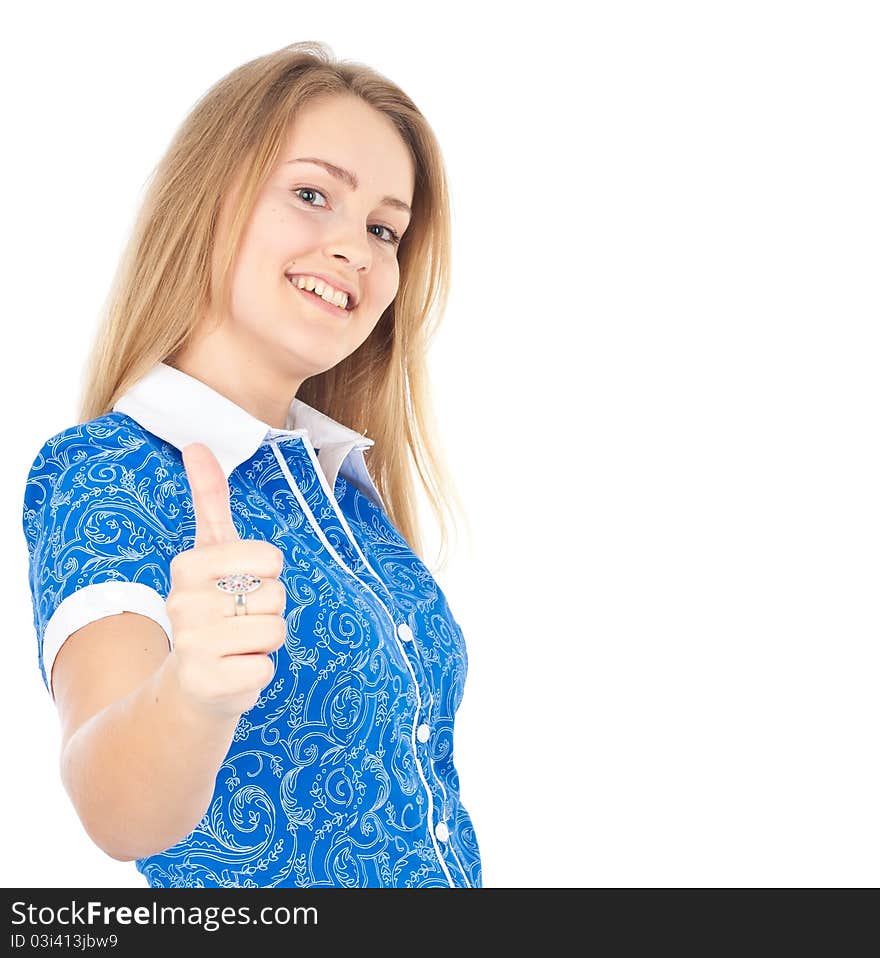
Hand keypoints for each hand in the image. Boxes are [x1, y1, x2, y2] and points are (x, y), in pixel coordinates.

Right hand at [165, 443, 286, 719]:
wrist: (193, 683)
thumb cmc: (213, 607)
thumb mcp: (211, 551)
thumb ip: (210, 499)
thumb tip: (198, 445)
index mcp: (188, 565)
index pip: (270, 557)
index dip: (268, 575)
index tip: (241, 586)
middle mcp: (182, 603)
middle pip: (276, 595)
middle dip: (269, 611)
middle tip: (240, 621)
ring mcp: (192, 645)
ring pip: (275, 631)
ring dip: (266, 641)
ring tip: (239, 645)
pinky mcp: (208, 683)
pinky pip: (266, 668)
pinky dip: (259, 672)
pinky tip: (234, 671)